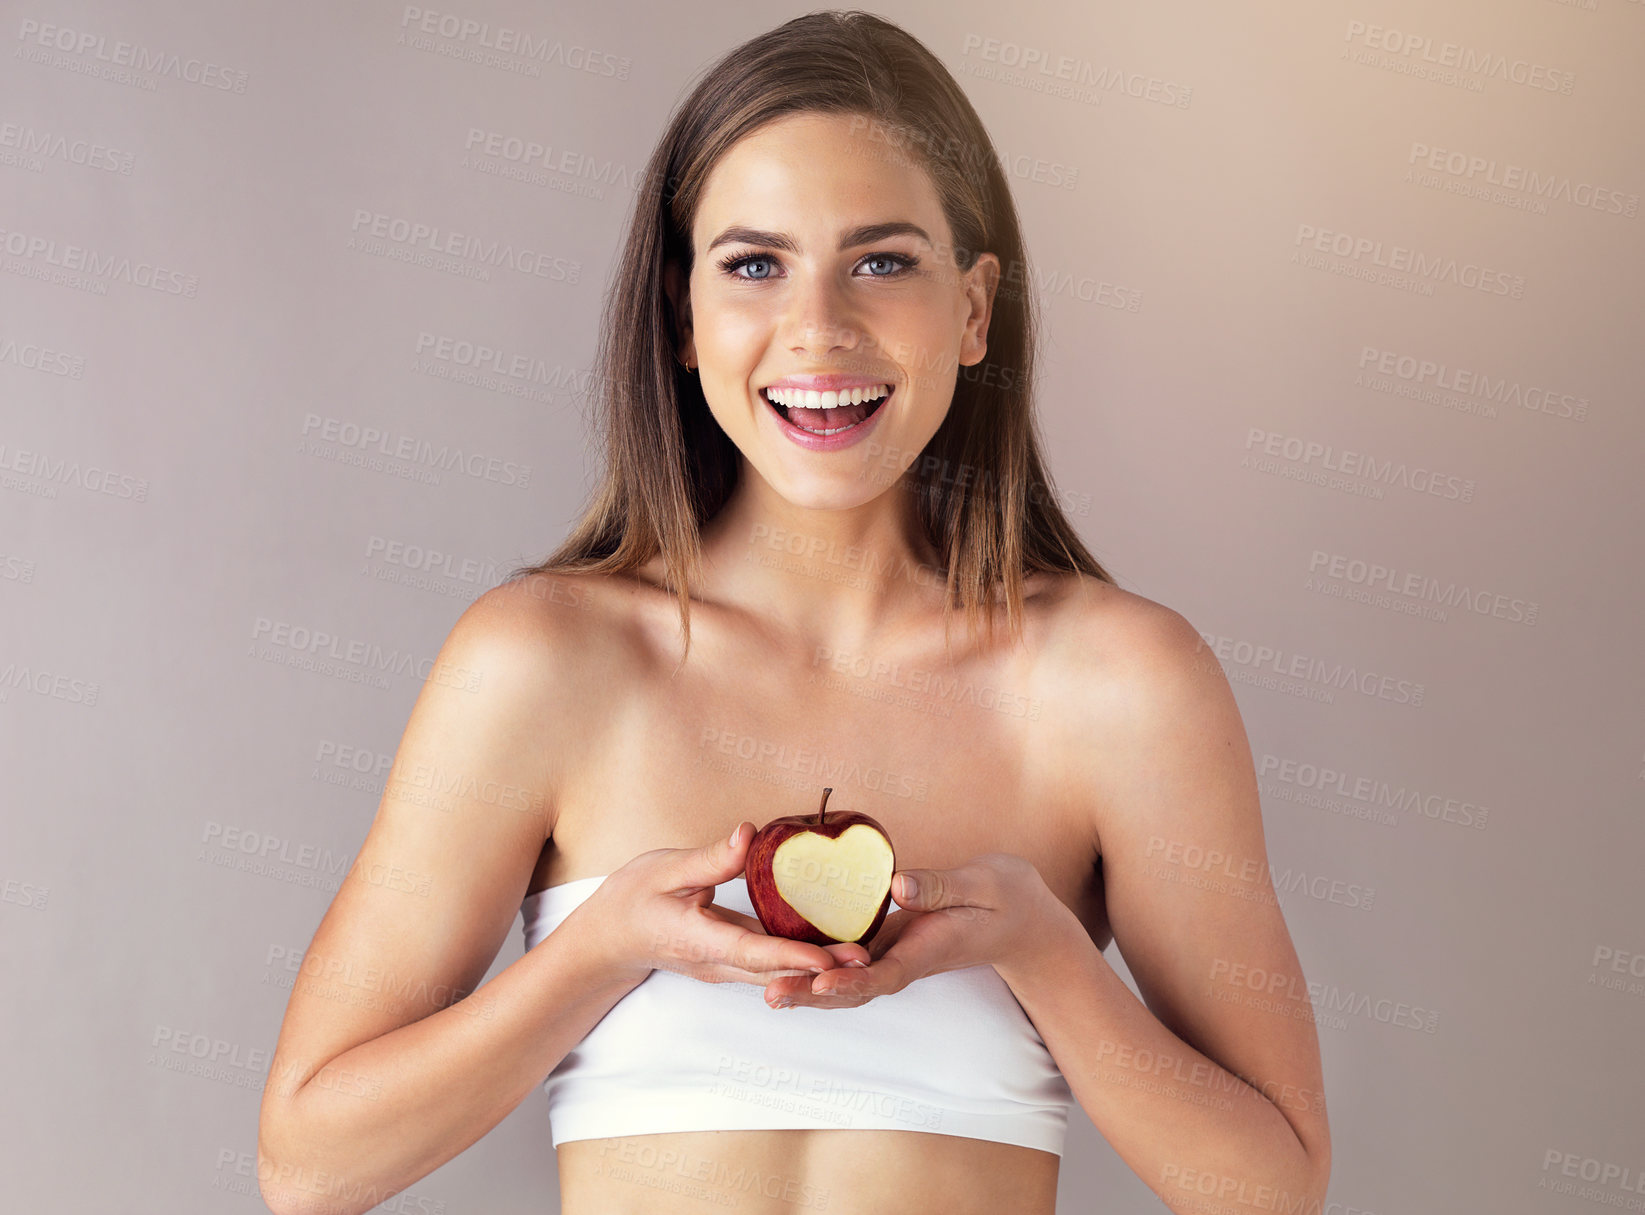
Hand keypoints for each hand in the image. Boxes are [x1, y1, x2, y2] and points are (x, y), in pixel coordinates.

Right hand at [573, 821, 870, 987]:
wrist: (608, 940)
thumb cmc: (631, 900)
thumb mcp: (664, 870)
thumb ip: (710, 859)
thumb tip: (749, 835)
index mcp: (698, 939)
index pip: (752, 952)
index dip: (792, 956)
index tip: (827, 958)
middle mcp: (715, 962)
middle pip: (774, 971)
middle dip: (820, 968)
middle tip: (865, 959)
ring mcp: (723, 967)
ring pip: (775, 972)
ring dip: (816, 968)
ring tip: (861, 956)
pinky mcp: (729, 961)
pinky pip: (768, 964)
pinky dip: (798, 959)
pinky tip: (830, 946)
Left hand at [761, 853, 1056, 1009]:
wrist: (1019, 920)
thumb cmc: (1005, 898)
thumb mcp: (982, 884)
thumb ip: (941, 887)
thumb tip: (898, 886)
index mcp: (927, 951)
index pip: (884, 974)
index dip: (851, 981)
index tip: (821, 984)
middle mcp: (905, 961)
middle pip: (854, 988)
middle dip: (813, 994)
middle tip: (772, 995)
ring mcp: (895, 955)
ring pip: (846, 979)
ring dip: (808, 986)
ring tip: (768, 989)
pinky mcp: (888, 943)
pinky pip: (849, 960)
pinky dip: (818, 965)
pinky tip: (786, 961)